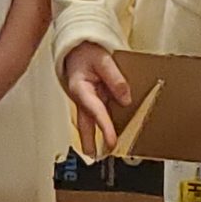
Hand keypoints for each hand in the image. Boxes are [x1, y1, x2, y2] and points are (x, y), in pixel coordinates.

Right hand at [63, 41, 131, 155]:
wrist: (75, 45)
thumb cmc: (85, 51)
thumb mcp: (102, 58)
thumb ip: (114, 77)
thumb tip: (125, 98)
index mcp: (80, 87)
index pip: (95, 110)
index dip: (104, 127)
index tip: (111, 141)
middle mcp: (80, 95)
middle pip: (84, 121)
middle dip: (88, 140)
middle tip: (93, 156)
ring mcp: (84, 97)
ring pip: (88, 119)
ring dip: (92, 135)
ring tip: (97, 152)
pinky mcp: (90, 97)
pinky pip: (95, 112)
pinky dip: (99, 123)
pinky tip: (106, 131)